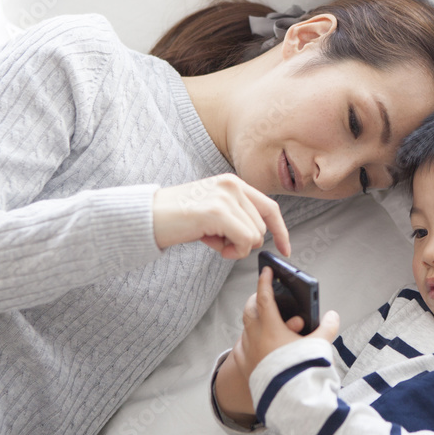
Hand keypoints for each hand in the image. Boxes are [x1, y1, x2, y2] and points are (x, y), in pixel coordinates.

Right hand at [151, 173, 289, 258]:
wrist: (147, 217)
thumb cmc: (177, 218)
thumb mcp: (212, 211)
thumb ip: (236, 218)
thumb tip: (255, 238)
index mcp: (233, 183)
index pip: (269, 207)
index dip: (281, 230)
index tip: (286, 248)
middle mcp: (232, 185)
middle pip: (262, 227)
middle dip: (244, 243)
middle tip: (219, 242)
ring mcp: (226, 196)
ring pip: (255, 236)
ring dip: (236, 248)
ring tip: (212, 240)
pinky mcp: (218, 211)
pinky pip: (245, 241)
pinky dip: (233, 251)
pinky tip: (214, 247)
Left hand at [233, 267, 339, 385]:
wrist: (288, 401)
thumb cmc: (302, 371)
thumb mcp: (319, 346)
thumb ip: (327, 328)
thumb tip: (333, 316)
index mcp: (270, 329)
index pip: (264, 298)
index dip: (265, 282)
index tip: (267, 272)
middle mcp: (256, 338)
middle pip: (249, 311)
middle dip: (255, 299)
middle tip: (263, 295)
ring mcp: (249, 353)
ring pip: (246, 329)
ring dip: (254, 320)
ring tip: (265, 319)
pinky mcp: (247, 367)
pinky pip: (244, 347)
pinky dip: (251, 339)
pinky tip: (259, 343)